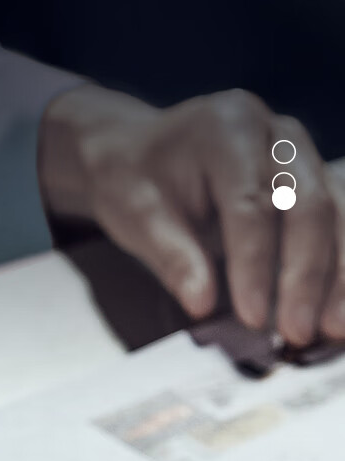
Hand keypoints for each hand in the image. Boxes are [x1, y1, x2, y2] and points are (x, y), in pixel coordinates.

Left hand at [39, 84, 344, 344]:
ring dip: (339, 275)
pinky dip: (341, 267)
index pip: (250, 204)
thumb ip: (173, 257)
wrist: (141, 152)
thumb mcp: (137, 215)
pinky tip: (339, 309)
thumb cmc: (135, 180)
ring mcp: (301, 155)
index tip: (253, 318)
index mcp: (228, 128)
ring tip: (334, 329)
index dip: (255, 266)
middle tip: (298, 332)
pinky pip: (340, 221)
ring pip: (336, 212)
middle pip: (307, 204)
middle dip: (306, 274)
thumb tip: (202, 303)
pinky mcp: (313, 181)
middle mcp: (276, 134)